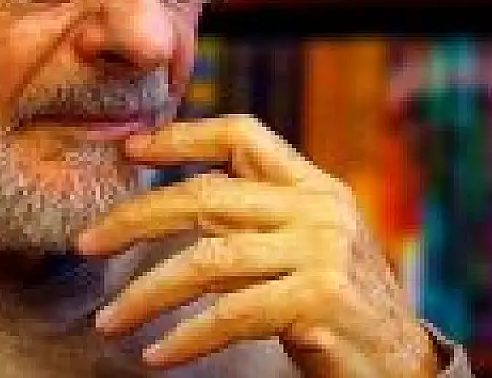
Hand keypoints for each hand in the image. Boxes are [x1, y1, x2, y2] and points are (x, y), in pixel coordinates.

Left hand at [75, 115, 439, 377]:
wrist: (405, 367)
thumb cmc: (343, 310)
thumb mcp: (309, 247)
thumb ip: (260, 219)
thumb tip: (178, 205)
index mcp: (314, 187)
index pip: (242, 136)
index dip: (182, 136)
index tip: (131, 148)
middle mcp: (318, 211)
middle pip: (206, 196)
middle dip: (135, 219)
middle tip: (86, 243)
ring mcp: (320, 254)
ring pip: (207, 262)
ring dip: (146, 294)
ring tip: (109, 321)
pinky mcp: (317, 301)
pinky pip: (230, 315)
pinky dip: (185, 338)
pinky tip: (156, 355)